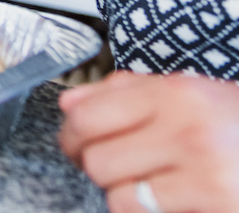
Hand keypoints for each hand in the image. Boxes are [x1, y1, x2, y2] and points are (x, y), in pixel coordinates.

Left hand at [60, 72, 238, 211]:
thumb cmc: (235, 122)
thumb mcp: (186, 91)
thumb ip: (123, 92)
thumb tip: (69, 102)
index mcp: (177, 94)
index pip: (87, 116)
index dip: (71, 133)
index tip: (74, 140)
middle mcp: (190, 131)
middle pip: (97, 160)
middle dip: (96, 166)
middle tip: (113, 165)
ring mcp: (207, 174)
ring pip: (118, 196)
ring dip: (124, 194)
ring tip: (147, 183)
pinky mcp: (217, 204)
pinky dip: (149, 211)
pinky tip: (171, 199)